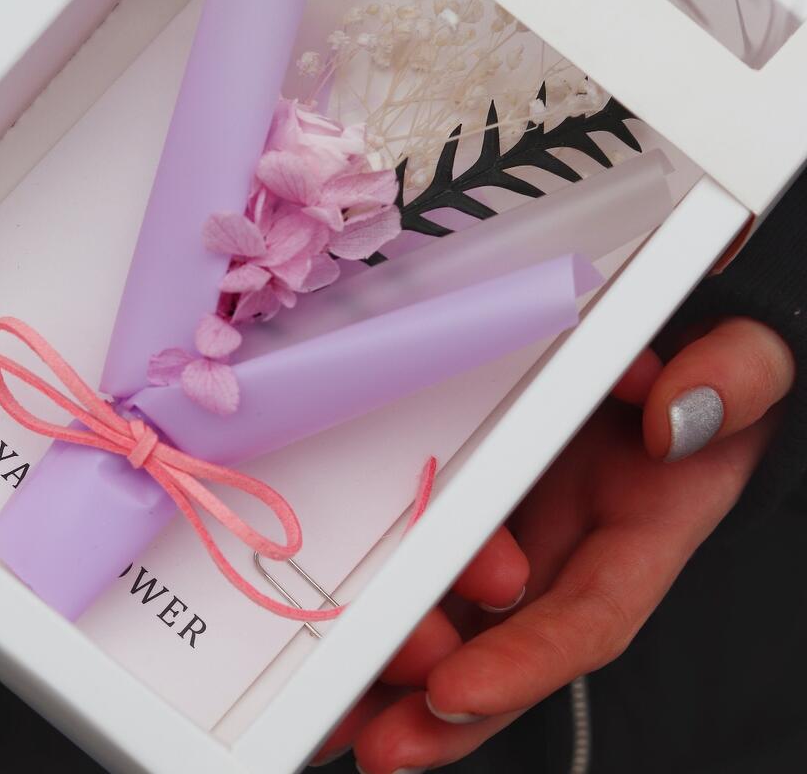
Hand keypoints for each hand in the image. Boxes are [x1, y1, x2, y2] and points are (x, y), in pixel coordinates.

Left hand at [312, 317, 793, 770]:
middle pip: (510, 649)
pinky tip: (339, 648)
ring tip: (336, 718)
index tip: (454, 689)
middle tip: (372, 736)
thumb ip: (733, 381)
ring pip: (462, 623)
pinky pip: (435, 565)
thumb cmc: (711, 366)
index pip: (587, 616)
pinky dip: (388, 610)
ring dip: (400, 675)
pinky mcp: (486, 503)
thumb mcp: (747, 361)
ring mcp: (526, 530)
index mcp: (642, 530)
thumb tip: (674, 419)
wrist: (673, 349)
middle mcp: (575, 548)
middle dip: (442, 707)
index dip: (525, 660)